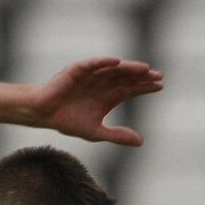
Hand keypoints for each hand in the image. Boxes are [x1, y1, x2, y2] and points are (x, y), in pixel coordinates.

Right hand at [33, 57, 163, 145]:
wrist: (44, 114)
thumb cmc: (67, 121)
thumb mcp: (96, 132)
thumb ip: (117, 135)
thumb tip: (141, 142)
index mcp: (109, 96)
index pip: (131, 89)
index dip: (145, 87)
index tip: (160, 87)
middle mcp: (103, 83)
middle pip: (127, 78)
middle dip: (142, 77)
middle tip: (158, 76)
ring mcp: (92, 75)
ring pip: (114, 70)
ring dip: (129, 68)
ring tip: (144, 68)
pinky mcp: (78, 70)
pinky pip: (94, 64)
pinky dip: (104, 62)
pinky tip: (117, 62)